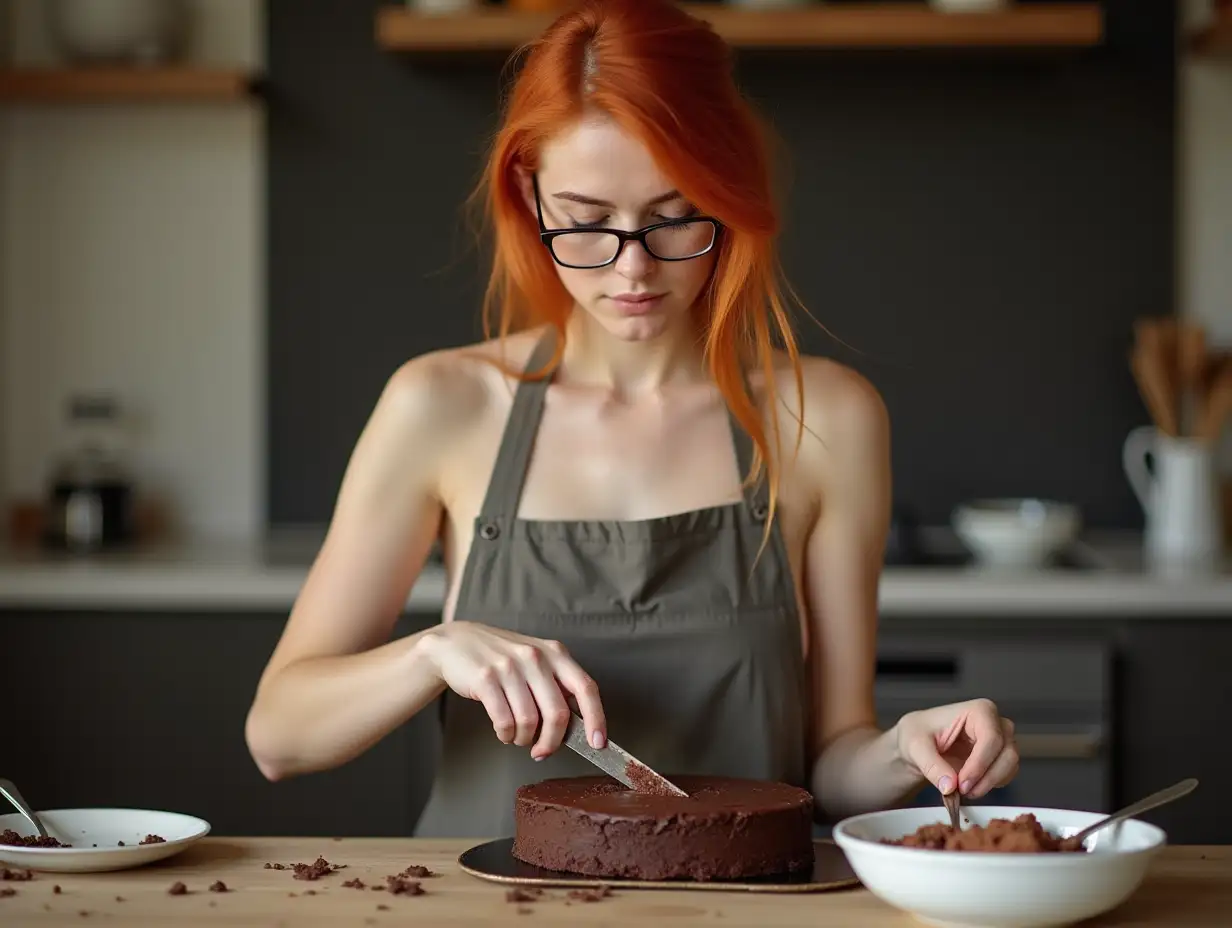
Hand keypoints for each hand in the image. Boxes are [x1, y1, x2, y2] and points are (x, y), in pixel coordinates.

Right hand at [420, 621, 606, 759]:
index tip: (598, 743)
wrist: (456, 643)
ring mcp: (510, 666)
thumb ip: (558, 686)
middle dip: (552, 741)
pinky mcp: (486, 678)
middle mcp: (536, 657)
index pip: (586, 688)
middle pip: (557, 713)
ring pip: (529, 721)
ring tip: (518, 736)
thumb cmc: (502, 658)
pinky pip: (504, 721)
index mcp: (555, 653)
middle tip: (543, 751)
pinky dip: (506, 735)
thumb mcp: (537, 661)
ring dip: (524, 739)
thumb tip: (580, 725)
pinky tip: (503, 731)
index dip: (596, 718)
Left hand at [894, 698, 1018, 798]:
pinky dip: (991, 785)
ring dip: (989, 783)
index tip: (962, 784)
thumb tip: (950, 786)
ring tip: (964, 791)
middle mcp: (994, 723)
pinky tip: (971, 786)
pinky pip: (1006, 774)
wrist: (918, 744)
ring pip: (1010, 766)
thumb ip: (931, 765)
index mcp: (978, 710)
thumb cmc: (917, 734)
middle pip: (1007, 753)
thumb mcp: (915, 746)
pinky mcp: (999, 757)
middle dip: (986, 777)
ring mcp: (1000, 740)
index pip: (991, 738)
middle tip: (963, 791)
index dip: (979, 764)